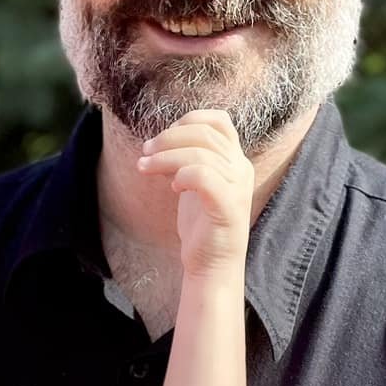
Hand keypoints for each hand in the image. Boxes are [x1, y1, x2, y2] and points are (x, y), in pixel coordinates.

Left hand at [137, 108, 253, 276]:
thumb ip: (189, 159)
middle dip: (168, 137)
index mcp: (235, 160)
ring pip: (200, 153)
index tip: (164, 137)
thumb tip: (162, 139)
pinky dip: (182, 176)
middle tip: (144, 151)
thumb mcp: (195, 184)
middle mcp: (241, 169)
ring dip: (165, 157)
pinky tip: (173, 189)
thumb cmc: (200, 226)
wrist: (211, 266)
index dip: (188, 120)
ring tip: (144, 167)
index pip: (219, 121)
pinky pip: (203, 175)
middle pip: (205, 133)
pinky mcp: (228, 206)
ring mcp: (237, 187)